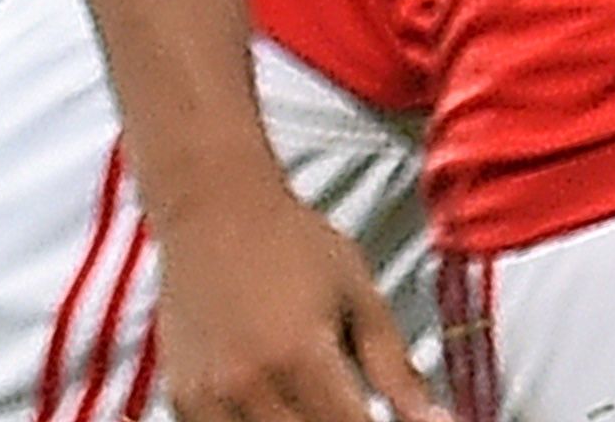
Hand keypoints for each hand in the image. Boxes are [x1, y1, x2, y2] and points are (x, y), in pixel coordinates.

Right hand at [150, 177, 447, 421]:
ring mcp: (207, 398)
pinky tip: (283, 408)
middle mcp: (248, 384)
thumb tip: (433, 418)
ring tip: (322, 406)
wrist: (216, 212)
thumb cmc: (290, 243)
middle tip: (358, 406)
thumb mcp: (360, 296)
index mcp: (301, 356)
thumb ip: (396, 368)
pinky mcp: (181, 400)